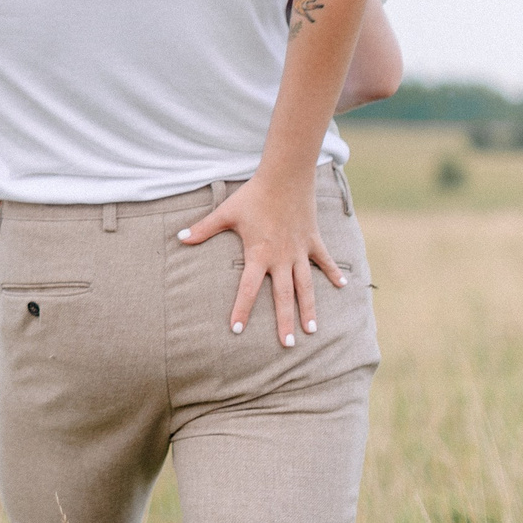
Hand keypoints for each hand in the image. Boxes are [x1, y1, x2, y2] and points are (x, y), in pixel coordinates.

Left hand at [175, 172, 345, 347]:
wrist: (284, 177)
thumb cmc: (253, 196)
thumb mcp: (226, 213)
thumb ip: (203, 228)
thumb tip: (179, 238)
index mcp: (258, 255)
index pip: (247, 289)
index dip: (241, 309)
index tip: (236, 330)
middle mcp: (281, 258)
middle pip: (284, 296)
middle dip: (285, 321)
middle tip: (287, 345)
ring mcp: (300, 251)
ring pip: (306, 285)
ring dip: (310, 308)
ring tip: (312, 330)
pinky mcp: (313, 240)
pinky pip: (325, 260)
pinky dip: (334, 272)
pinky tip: (344, 286)